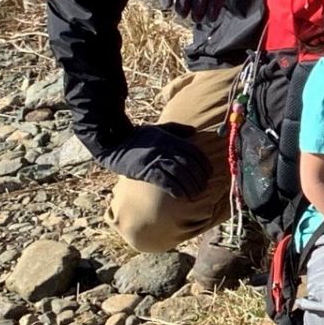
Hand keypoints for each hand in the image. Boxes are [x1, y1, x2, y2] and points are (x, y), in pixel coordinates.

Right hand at [97, 122, 211, 198]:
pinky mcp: (145, 169)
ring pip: (179, 173)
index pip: (194, 152)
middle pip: (189, 164)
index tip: (209, 174)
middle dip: (199, 177)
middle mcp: (167, 149)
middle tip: (203, 188)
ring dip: (189, 185)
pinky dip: (174, 188)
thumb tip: (194, 132)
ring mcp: (156, 159)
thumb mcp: (160, 128)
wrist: (114, 141)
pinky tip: (180, 195)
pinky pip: (164, 180)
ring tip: (195, 195)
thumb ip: (177, 130)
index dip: (204, 165)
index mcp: (172, 140)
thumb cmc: (138, 136)